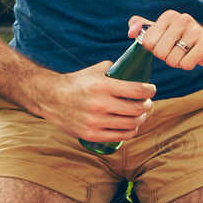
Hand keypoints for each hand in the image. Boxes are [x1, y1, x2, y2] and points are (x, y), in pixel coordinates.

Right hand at [36, 61, 154, 141]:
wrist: (50, 98)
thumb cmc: (77, 83)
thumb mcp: (95, 71)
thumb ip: (115, 68)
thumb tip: (135, 65)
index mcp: (102, 86)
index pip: (137, 90)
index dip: (150, 90)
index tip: (152, 90)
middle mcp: (99, 105)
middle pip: (137, 109)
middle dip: (147, 105)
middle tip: (146, 103)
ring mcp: (95, 121)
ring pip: (131, 124)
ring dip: (141, 119)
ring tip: (140, 114)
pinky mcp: (91, 134)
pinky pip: (120, 136)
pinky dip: (130, 131)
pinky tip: (131, 126)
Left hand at [128, 11, 202, 70]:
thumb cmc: (185, 38)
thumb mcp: (163, 30)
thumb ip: (143, 28)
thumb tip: (130, 32)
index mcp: (170, 15)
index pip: (147, 41)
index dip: (155, 48)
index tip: (166, 43)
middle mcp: (183, 20)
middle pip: (159, 52)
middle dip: (166, 56)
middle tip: (178, 50)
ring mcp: (196, 32)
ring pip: (172, 60)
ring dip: (178, 62)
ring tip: (187, 53)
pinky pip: (185, 64)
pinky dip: (188, 65)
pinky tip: (195, 57)